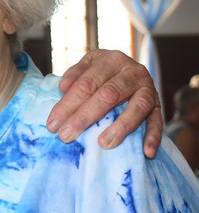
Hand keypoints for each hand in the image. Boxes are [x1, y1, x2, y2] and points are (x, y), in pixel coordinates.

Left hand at [47, 49, 161, 157]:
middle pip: (108, 95)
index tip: (52, 124)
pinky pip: (158, 121)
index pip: (86, 84)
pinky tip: (146, 152)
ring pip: (136, 107)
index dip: (68, 104)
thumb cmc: (102, 71)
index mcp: (110, 60)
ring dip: (120, 128)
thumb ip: (75, 75)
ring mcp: (148, 88)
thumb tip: (62, 87)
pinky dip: (154, 137)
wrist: (129, 68)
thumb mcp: (88, 66)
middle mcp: (132, 72)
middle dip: (84, 117)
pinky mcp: (159, 104)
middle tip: (66, 136)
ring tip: (103, 144)